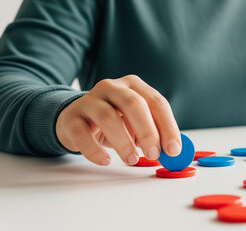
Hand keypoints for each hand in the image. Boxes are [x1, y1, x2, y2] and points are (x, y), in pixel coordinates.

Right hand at [56, 75, 180, 165]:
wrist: (74, 119)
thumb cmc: (114, 122)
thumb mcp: (136, 122)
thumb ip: (155, 133)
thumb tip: (174, 151)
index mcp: (133, 85)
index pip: (156, 102)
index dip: (168, 126)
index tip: (173, 149)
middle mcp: (112, 87)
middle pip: (133, 104)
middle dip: (148, 132)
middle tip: (154, 154)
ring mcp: (89, 100)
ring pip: (108, 117)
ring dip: (124, 142)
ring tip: (131, 159)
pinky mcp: (71, 117)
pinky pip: (82, 134)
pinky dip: (95, 151)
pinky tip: (106, 160)